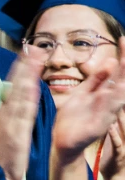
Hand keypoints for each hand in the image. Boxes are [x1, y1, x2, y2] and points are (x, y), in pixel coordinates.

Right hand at [0, 53, 43, 179]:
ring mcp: (10, 121)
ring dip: (27, 74)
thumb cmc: (5, 156)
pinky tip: (32, 84)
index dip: (20, 70)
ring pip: (20, 93)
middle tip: (32, 46)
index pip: (14, 87)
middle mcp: (7, 113)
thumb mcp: (8, 132)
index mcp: (6, 113)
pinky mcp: (16, 131)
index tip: (27, 54)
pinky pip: (23, 111)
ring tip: (34, 57)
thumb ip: (11, 117)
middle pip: (16, 85)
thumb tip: (14, 104)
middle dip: (24, 66)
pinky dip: (27, 96)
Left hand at [52, 38, 124, 162]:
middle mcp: (108, 103)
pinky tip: (110, 94)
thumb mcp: (83, 93)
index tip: (123, 38)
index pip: (116, 72)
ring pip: (118, 98)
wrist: (61, 141)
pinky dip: (108, 104)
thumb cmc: (73, 117)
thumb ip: (96, 79)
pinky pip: (105, 115)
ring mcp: (105, 115)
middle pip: (121, 82)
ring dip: (122, 84)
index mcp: (104, 93)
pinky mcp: (97, 127)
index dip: (121, 57)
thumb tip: (111, 60)